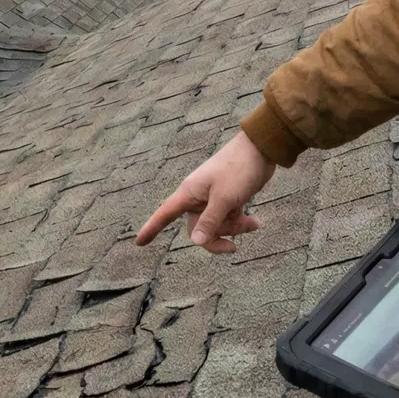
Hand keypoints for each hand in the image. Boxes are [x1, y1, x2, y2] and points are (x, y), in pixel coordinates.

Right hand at [136, 131, 275, 253]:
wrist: (260, 149)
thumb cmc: (238, 170)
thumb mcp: (225, 199)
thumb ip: (210, 221)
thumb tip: (196, 241)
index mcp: (189, 193)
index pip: (164, 214)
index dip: (151, 228)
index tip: (138, 243)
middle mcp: (197, 197)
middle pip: (197, 229)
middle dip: (216, 238)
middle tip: (233, 247)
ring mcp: (212, 199)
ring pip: (215, 225)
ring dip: (233, 229)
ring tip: (252, 223)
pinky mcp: (226, 199)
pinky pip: (227, 219)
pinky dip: (240, 222)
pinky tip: (254, 222)